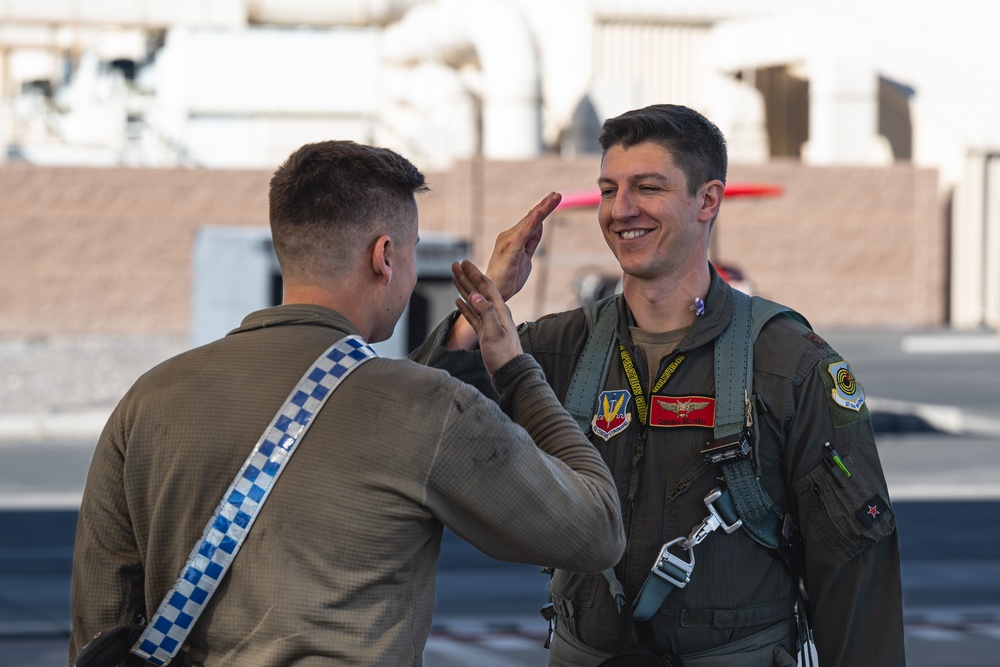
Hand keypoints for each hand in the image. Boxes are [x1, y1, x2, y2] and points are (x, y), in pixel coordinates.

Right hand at [452, 260, 522, 376]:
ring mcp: (490, 323)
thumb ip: (486, 313)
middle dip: (467, 277)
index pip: (485, 286)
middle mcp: (496, 313)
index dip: (474, 273)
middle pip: (479, 290)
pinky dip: (465, 306)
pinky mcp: (485, 333)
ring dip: (464, 288)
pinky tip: (459, 301)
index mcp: (500, 310)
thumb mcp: (494, 333)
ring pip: (474, 301)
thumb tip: (475, 295)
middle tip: (455, 265)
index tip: (464, 262)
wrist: (510, 373)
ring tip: (454, 277)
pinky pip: (473, 315)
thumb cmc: (504, 355)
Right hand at [486, 191, 561, 300]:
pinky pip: (523, 235)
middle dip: (545, 206)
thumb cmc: (508, 278)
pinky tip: (539, 213)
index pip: (530, 222)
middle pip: (530, 219)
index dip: (542, 210)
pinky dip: (532, 223)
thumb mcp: (526, 258)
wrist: (492, 294)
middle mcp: (509, 237)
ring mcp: (508, 243)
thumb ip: (532, 242)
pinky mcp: (510, 251)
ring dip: (542, 210)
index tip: (554, 198)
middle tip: (557, 194)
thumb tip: (540, 226)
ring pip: (528, 223)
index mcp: (513, 239)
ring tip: (553, 199)